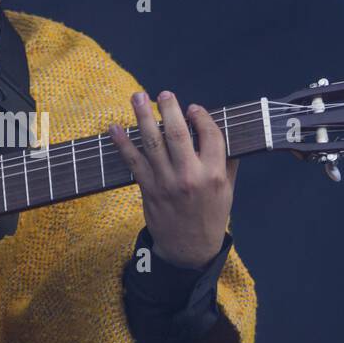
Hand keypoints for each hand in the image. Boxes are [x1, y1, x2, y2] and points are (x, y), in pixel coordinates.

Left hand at [109, 90, 237, 268]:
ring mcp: (167, 183)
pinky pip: (133, 162)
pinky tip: (115, 129)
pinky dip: (122, 144)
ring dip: (143, 117)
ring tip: (137, 97)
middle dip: (170, 109)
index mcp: (214, 174)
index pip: (210, 135)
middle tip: (164, 93)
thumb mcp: (228, 191)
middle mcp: (191, 177)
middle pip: (178, 134)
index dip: (201, 117)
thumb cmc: (210, 216)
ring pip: (153, 143)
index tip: (193, 109)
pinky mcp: (149, 190)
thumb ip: (227, 162)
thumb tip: (223, 132)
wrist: (189, 249)